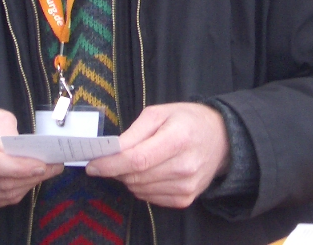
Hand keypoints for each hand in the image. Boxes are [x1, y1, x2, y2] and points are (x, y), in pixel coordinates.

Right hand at [0, 106, 62, 209]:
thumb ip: (9, 134)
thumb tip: (28, 155)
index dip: (19, 168)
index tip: (42, 165)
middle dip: (30, 177)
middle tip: (53, 167)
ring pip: (2, 195)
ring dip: (27, 185)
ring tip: (43, 172)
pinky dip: (17, 192)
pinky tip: (26, 179)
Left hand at [85, 103, 229, 207]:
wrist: (221, 139)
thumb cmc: (187, 120)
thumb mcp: (159, 113)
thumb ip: (133, 132)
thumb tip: (110, 151)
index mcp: (178, 138)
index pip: (137, 159)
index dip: (110, 164)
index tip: (92, 164)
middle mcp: (185, 166)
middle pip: (136, 177)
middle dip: (116, 170)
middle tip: (110, 159)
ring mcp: (187, 186)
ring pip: (140, 190)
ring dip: (128, 178)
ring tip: (134, 162)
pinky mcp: (186, 199)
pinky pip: (150, 198)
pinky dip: (141, 186)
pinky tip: (149, 172)